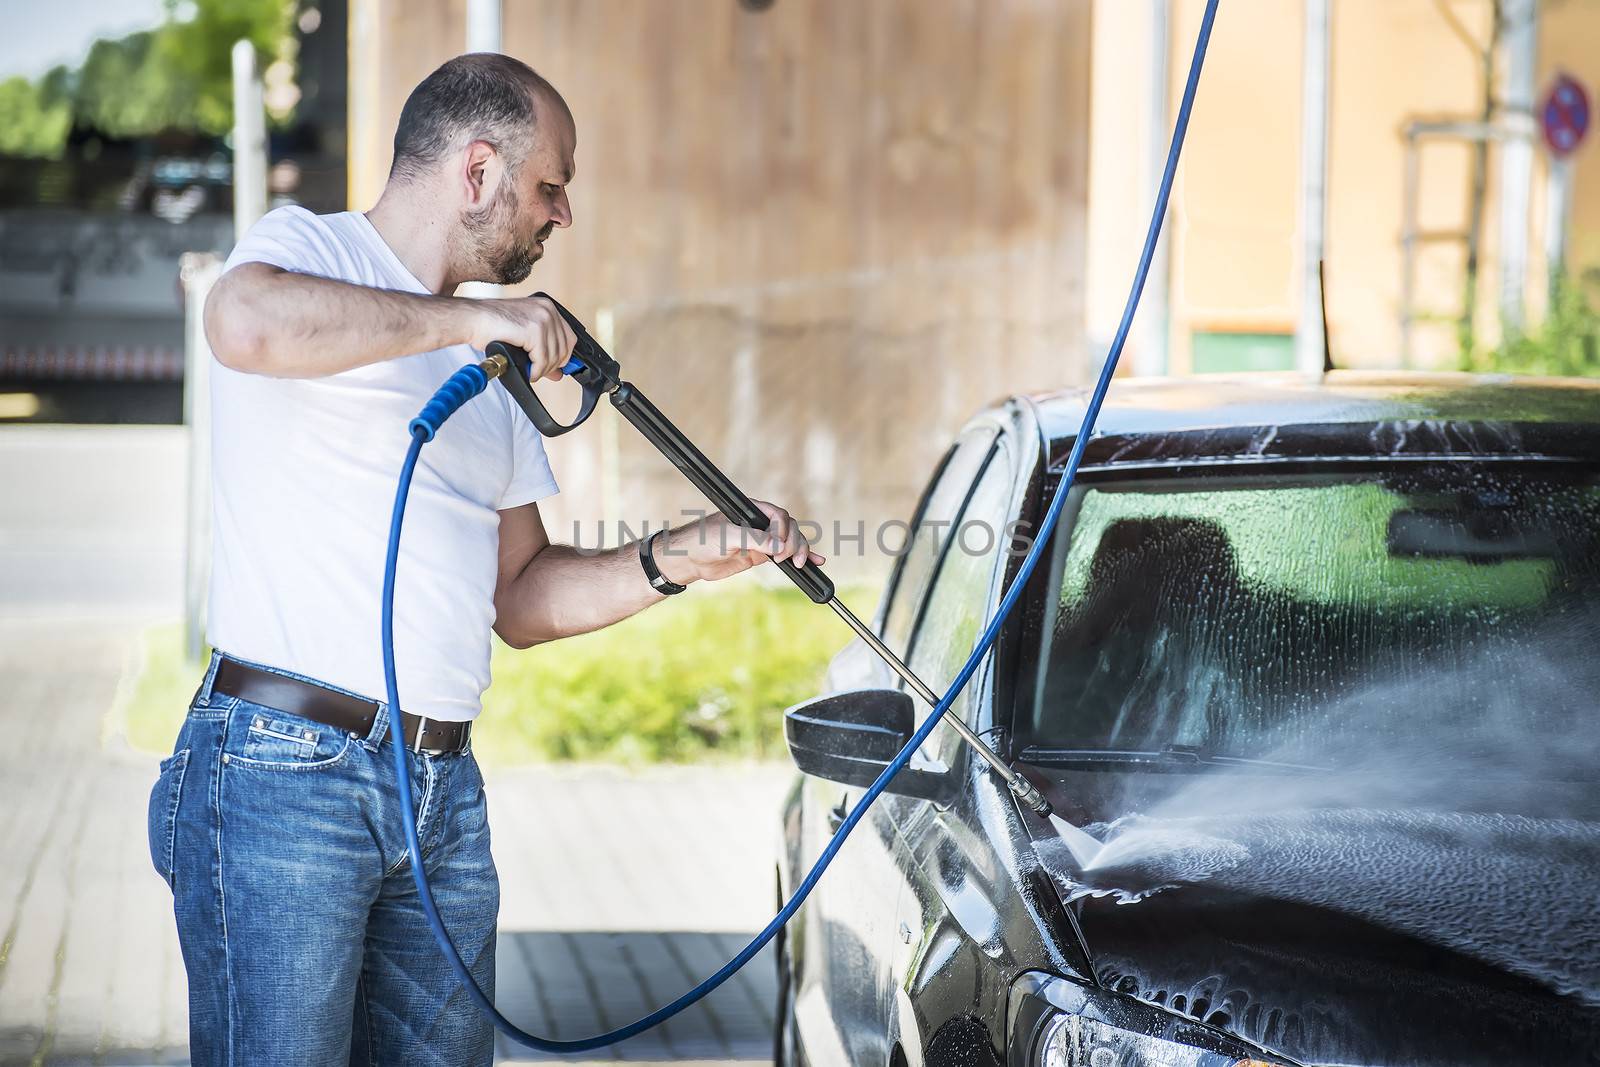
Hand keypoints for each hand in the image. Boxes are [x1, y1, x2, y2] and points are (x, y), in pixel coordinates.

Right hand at [466, 295, 576, 382]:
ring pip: (554, 357)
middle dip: (551, 366)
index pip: (569, 338)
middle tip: (537, 372)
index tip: (553, 367)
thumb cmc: (492, 326)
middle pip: (564, 349)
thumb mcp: (525, 339)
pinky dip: (536, 371)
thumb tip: (559, 373)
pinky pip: (542, 360)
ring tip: (529, 371)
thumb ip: (543, 352)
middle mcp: (548, 310)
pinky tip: (528, 372)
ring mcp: (542, 318)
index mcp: (547, 308)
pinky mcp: (534, 329)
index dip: (562, 357)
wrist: (473, 319)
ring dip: (542, 370)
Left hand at [655, 500, 825, 586]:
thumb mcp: (727, 536)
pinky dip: (799, 559)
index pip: (779, 516)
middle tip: (784, 559)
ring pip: (790, 542)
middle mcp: (759, 523)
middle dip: (793, 543)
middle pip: (790, 528)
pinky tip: (814, 563)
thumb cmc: (703, 540)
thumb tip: (779, 546)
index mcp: (752, 510)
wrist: (690, 560)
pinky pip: (784, 555)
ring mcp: (762, 540)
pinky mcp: (761, 556)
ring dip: (801, 551)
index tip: (776, 548)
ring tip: (802, 564)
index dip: (782, 531)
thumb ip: (754, 539)